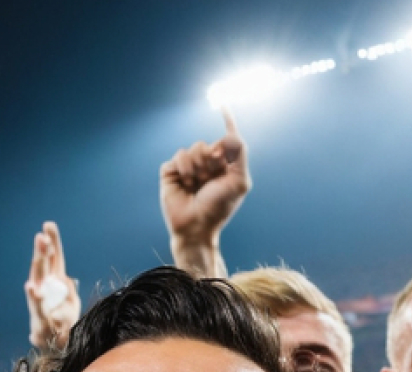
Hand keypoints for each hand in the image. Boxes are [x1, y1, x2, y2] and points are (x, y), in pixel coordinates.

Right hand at [24, 221, 81, 349]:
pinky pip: (37, 305)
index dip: (53, 241)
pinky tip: (31, 287)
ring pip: (38, 279)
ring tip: (39, 251)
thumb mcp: (71, 302)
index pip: (54, 257)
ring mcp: (39, 300)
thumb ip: (68, 288)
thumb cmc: (64, 322)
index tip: (48, 225)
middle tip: (42, 236)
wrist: (57, 345)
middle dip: (43, 249)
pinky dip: (35, 296)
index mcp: (55, 281)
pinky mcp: (39, 317)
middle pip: (43, 264)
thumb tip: (65, 279)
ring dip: (39, 264)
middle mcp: (44, 287)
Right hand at [159, 108, 250, 276]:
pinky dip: (185, 169)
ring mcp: (187, 168)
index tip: (222, 104)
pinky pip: (178, 157)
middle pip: (207, 144)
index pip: (225, 140)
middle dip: (210, 160)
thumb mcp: (239, 182)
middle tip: (210, 177)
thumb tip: (231, 131)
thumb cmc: (219, 208)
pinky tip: (186, 183)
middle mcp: (205, 165)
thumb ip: (240, 154)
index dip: (227, 122)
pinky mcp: (171, 172)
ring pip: (193, 148)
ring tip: (197, 184)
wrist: (196, 227)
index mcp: (222, 166)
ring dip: (198, 167)